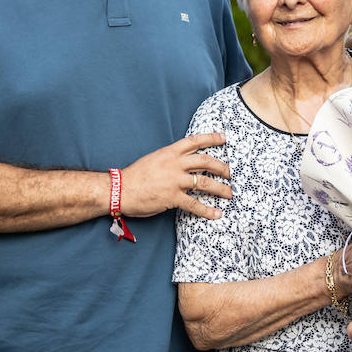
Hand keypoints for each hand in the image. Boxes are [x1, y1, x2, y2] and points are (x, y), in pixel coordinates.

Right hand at [118, 132, 232, 219]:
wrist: (118, 189)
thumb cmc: (135, 176)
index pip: (194, 141)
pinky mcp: (172, 198)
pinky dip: (207, 210)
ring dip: (221, 188)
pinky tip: (217, 214)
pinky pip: (194, 204)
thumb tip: (185, 163)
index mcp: (169, 152)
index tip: (225, 138)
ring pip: (204, 182)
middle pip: (206, 161)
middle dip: (223, 166)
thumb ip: (170, 159)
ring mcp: (174, 181)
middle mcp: (174, 164)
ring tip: (231, 193)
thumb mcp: (153, 159)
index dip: (212, 138)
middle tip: (233, 172)